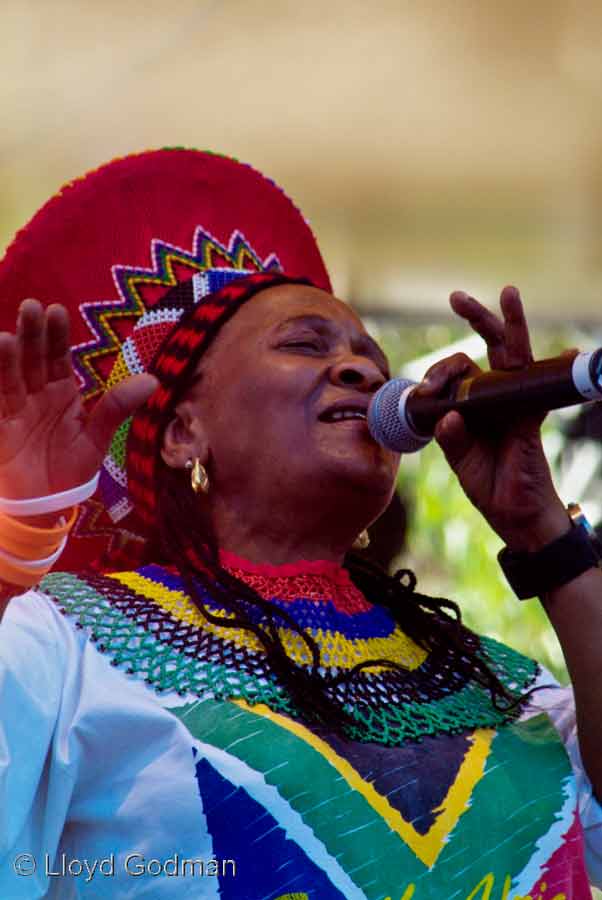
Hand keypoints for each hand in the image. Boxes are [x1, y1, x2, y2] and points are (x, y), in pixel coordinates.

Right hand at [0, 298, 157, 503]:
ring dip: (5, 358)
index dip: (56, 335)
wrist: (45, 507)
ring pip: (9, 378)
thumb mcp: (96, 438)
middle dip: (30, 334)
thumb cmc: (70, 471)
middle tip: (31, 308)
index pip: (57, 356)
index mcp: (60, 392)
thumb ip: (117, 407)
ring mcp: (13, 409)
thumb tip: (153, 380)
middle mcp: (35, 394)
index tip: (56, 311)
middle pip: (31, 358)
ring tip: (5, 338)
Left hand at [421, 286, 569, 550]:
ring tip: (509, 293)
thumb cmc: (489, 485)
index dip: (440, 372)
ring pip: (515, 357)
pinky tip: (570, 354)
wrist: (515, 516)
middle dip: (477, 319)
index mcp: (474, 405)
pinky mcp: (531, 420)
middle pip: (488, 350)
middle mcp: (496, 398)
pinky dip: (556, 370)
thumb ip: (450, 438)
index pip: (460, 372)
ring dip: (511, 324)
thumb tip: (446, 414)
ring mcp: (516, 405)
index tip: (425, 390)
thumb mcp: (460, 461)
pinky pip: (543, 391)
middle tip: (458, 296)